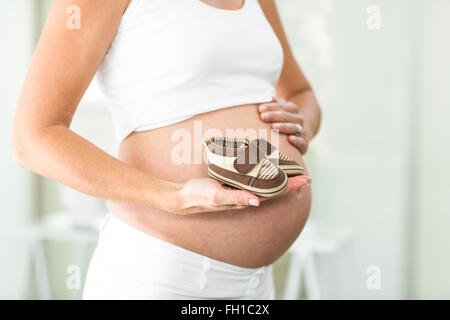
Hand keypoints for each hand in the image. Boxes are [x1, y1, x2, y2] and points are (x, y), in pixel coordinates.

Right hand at [170, 175, 311, 214]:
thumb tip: (257, 202)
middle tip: (306, 175)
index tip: (306, 180)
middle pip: (274, 189)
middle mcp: (247, 195)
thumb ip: (236, 199)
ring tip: (292, 171)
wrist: (184, 196)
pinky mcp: (234, 183)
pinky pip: (253, 178)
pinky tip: (266, 167)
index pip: (274, 193)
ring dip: (279, 178)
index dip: (291, 187)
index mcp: (246, 199)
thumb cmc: (200, 197)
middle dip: (291, 182)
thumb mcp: (218, 197)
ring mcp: (241, 189)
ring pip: (265, 183)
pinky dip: (264, 173)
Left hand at [259, 97, 309, 154]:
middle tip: (262, 116)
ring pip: (294, 127)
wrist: (302, 134)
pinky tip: (290, 139)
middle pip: (287, 116)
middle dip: (274, 116)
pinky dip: (297, 140)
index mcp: (292, 109)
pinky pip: (302, 142)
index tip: (260, 109)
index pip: (282, 106)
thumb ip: (273, 105)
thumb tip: (268, 98)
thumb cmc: (284, 122)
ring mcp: (302, 131)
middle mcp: (298, 119)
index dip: (271, 107)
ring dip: (283, 127)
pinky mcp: (305, 143)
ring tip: (273, 127)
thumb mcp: (280, 111)